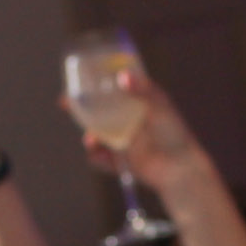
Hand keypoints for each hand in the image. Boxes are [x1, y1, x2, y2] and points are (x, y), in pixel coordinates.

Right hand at [74, 74, 211, 195]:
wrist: (179, 168)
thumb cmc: (174, 134)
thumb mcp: (160, 106)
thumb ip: (142, 90)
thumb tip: (122, 77)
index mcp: (135, 104)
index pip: (110, 90)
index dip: (93, 84)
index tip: (78, 78)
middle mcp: (126, 121)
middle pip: (97, 112)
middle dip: (79, 108)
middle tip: (65, 102)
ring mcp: (122, 141)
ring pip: (96, 135)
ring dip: (89, 136)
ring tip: (91, 140)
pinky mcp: (120, 161)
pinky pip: (100, 159)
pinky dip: (97, 158)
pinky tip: (98, 155)